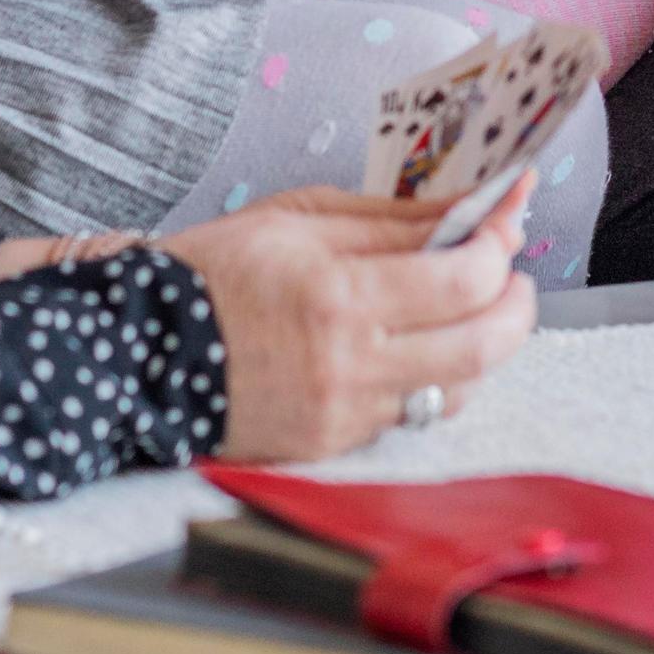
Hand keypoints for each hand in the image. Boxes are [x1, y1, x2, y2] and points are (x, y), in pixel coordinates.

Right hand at [153, 176, 540, 461]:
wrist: (137, 354)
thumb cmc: (215, 273)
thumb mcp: (298, 217)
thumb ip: (394, 218)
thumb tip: (474, 207)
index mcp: (339, 296)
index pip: (463, 279)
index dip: (499, 246)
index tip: (504, 221)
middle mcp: (350, 365)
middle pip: (483, 346)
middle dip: (516, 305)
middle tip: (511, 277)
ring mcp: (344, 414)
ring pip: (460, 390)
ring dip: (481, 347)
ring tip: (465, 312)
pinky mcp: (332, 446)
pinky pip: (412, 416)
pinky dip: (432, 380)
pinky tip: (416, 350)